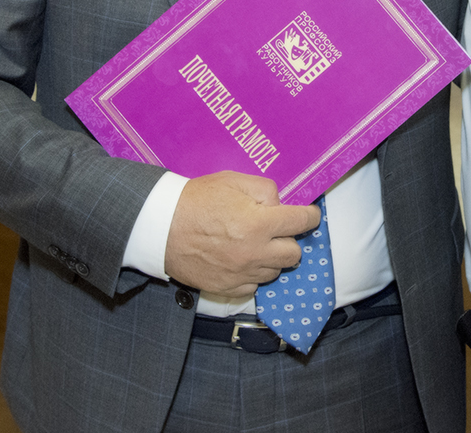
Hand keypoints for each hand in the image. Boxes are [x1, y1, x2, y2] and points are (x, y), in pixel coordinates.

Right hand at [164, 171, 319, 298]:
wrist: (161, 227)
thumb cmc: (197, 200)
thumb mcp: (233, 180)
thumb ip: (265, 190)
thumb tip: (281, 205)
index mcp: (259, 224)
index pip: (301, 222)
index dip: (309, 216)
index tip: (308, 215)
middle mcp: (254, 253)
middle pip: (294, 254)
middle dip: (289, 239)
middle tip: (275, 230)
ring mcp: (241, 274)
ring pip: (275, 271)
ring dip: (271, 258)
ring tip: (254, 244)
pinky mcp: (227, 288)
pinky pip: (254, 286)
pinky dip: (252, 274)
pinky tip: (240, 259)